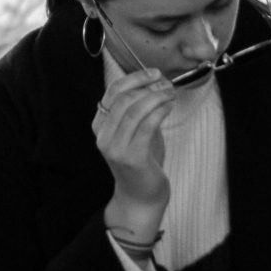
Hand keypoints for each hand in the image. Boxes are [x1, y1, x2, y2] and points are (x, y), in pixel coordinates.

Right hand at [92, 68, 176, 223]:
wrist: (140, 197)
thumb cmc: (141, 161)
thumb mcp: (135, 131)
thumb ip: (138, 110)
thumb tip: (156, 83)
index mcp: (100, 126)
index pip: (112, 92)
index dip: (134, 78)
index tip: (154, 73)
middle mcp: (103, 136)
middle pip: (123, 98)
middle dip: (148, 86)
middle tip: (167, 83)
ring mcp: (115, 148)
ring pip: (135, 110)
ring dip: (156, 97)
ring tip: (170, 93)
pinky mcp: (131, 157)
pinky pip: (147, 125)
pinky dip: (160, 111)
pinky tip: (169, 107)